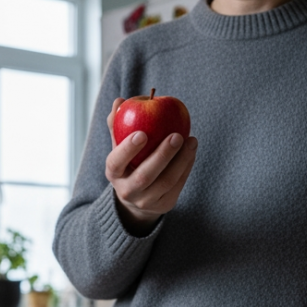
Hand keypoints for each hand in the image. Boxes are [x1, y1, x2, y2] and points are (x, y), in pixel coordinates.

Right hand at [105, 97, 197, 233]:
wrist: (136, 199)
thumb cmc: (128, 163)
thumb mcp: (119, 147)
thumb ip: (118, 125)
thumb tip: (120, 101)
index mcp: (113, 174)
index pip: (116, 162)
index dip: (128, 149)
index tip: (142, 133)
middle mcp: (127, 191)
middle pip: (145, 176)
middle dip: (162, 155)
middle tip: (176, 135)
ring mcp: (146, 201)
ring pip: (166, 182)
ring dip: (181, 160)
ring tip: (191, 140)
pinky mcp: (164, 204)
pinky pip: (178, 185)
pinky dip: (187, 167)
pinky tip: (192, 150)